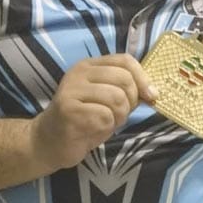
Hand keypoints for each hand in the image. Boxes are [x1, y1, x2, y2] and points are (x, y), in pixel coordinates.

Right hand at [32, 54, 157, 170]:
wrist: (50, 142)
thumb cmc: (84, 120)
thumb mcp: (107, 99)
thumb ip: (126, 90)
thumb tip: (152, 92)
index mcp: (89, 66)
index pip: (125, 60)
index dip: (143, 78)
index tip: (151, 96)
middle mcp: (79, 73)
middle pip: (124, 80)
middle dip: (131, 102)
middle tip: (120, 115)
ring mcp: (71, 90)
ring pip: (117, 99)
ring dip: (119, 116)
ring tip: (106, 122)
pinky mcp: (69, 110)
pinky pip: (105, 117)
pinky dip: (106, 127)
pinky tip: (93, 130)